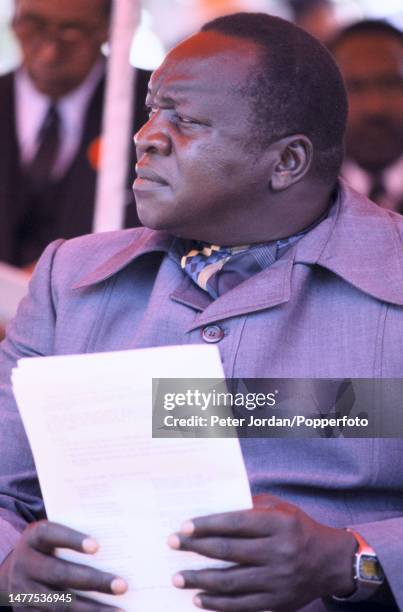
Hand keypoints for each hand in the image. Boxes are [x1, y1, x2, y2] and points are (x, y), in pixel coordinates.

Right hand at [0, 520, 126, 610]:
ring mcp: (24, 591)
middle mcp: (25, 564)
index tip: (97, 546)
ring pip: (59, 603)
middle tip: (122, 586)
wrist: (17, 570)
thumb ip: (77, 534)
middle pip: (60, 573)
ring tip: (118, 610)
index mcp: (34, 537)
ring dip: (91, 609)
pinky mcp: (27, 611)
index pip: (51, 534)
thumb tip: (114, 544)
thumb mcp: (55, 534)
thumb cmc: (49, 546)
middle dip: (93, 581)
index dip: (72, 540)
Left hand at [168, 494, 356, 611]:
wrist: (330, 562)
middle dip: (196, 548)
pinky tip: (199, 599)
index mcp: (280, 524)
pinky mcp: (278, 602)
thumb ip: (251, 505)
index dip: (208, 525)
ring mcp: (279, 580)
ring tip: (178, 578)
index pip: (236, 523)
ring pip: (232, 582)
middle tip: (172, 545)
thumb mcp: (281, 509)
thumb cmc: (297, 528)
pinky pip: (242, 605)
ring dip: (200, 580)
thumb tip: (214, 505)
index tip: (184, 527)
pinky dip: (217, 604)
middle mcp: (280, 551)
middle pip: (229, 551)